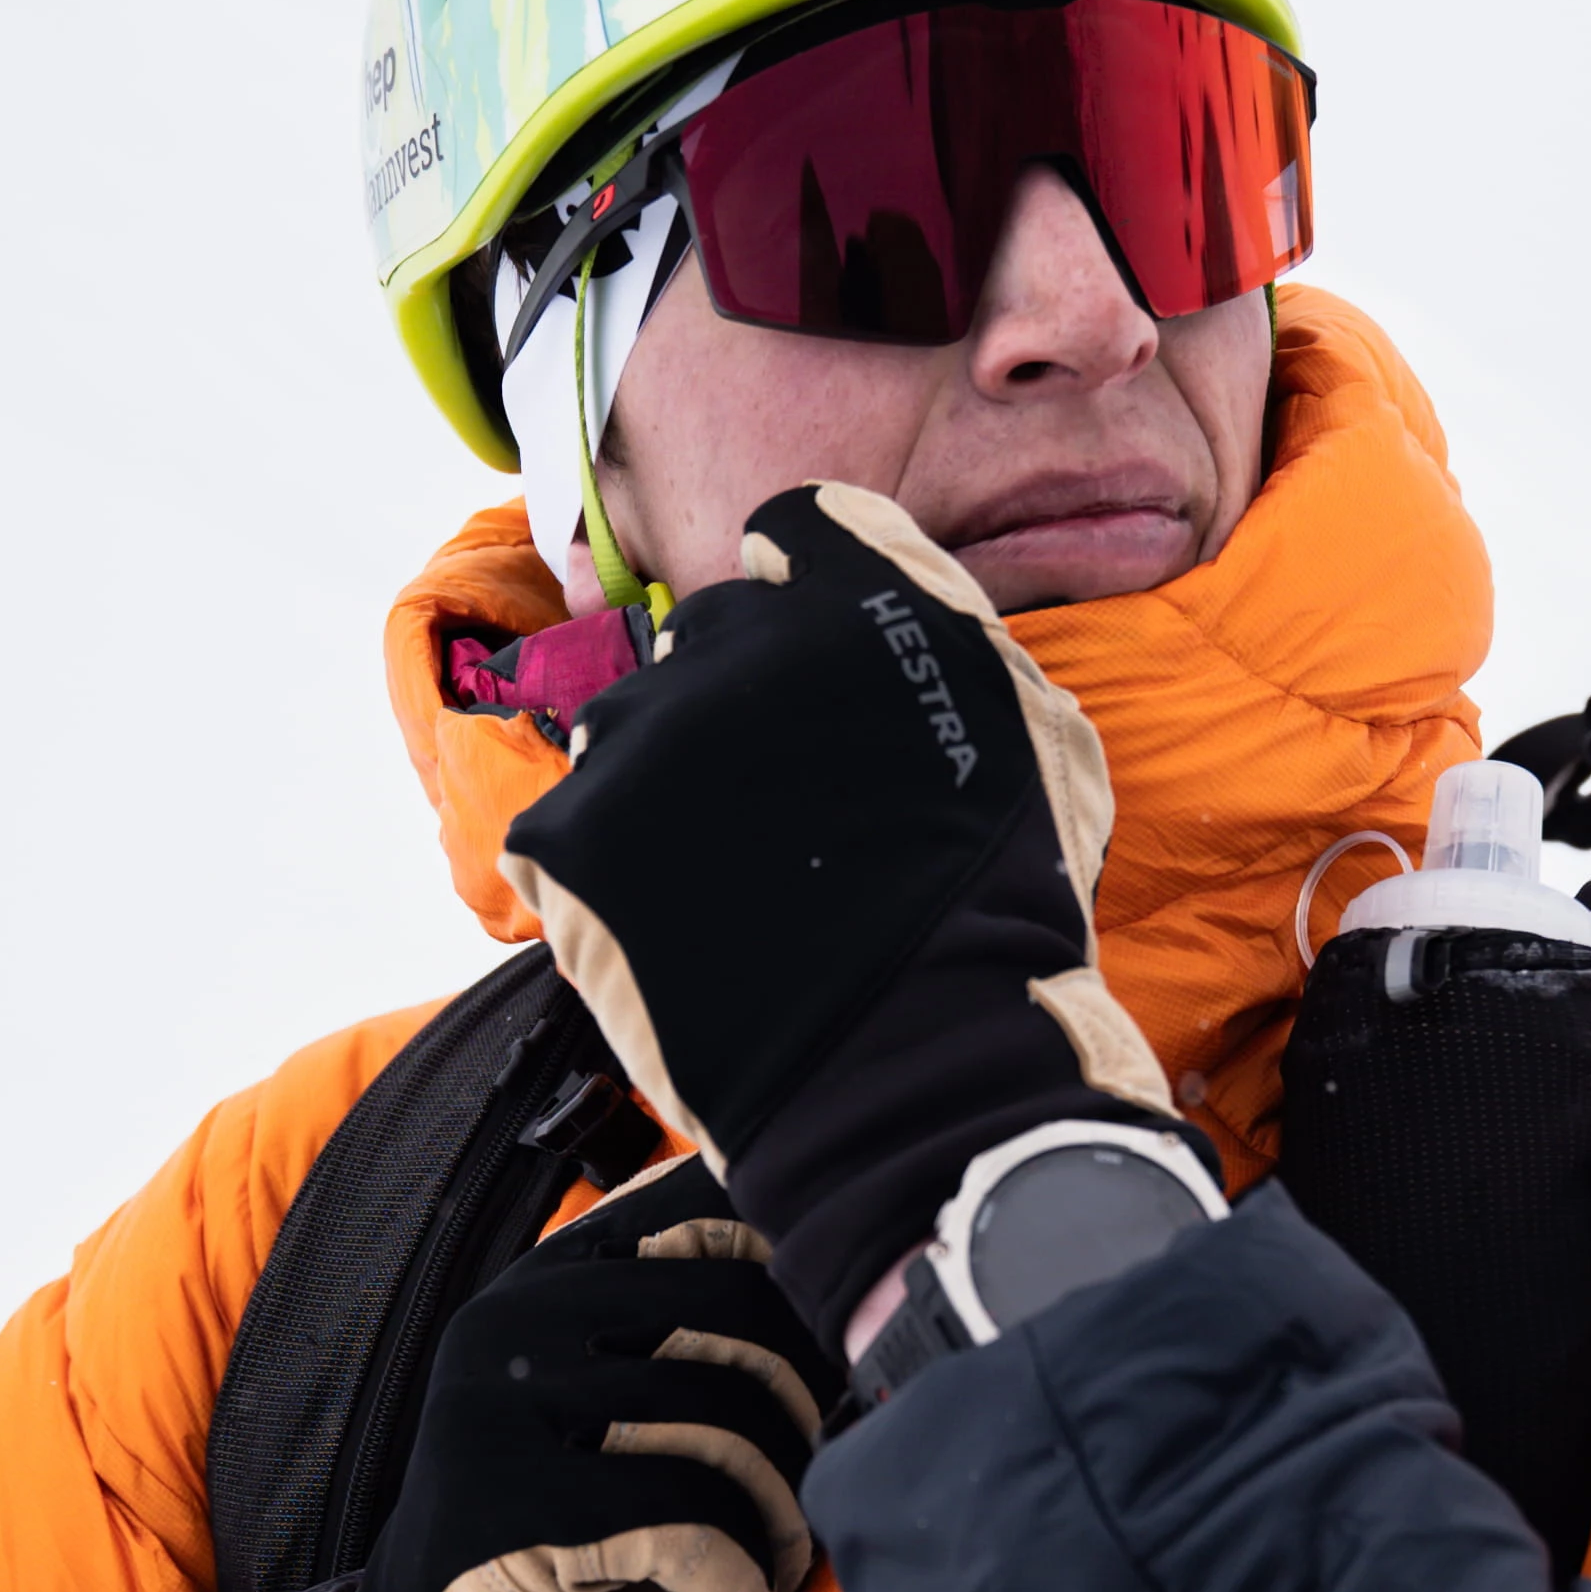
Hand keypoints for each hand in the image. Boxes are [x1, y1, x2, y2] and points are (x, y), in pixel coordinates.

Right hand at [306, 1173, 831, 1591]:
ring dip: (782, 1517)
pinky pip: (684, 1526)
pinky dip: (739, 1584)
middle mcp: (508, 1329)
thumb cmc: (587, 1551)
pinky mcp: (506, 1521)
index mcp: (546, 1283)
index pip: (704, 1219)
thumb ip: (696, 1332)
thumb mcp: (635, 1424)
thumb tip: (846, 1276)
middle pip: (733, 1317)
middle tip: (818, 1497)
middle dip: (807, 1415)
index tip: (840, 1372)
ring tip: (780, 1566)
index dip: (800, 1293)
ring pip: (718, 1426)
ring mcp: (493, 1418)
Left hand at [500, 487, 1175, 1342]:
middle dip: (730, 707)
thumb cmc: (1002, 904)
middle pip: (701, 642)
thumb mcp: (1033, 730)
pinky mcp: (574, 838)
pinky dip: (599, 882)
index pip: (795, 536)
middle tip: (777, 812)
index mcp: (851, 599)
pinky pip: (557, 839)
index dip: (801, 597)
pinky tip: (668, 933)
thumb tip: (834, 562)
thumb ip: (940, 626)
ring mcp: (641, 738)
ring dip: (654, 787)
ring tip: (716, 884)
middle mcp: (731, 642)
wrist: (922, 1056)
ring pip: (620, 733)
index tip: (810, 669)